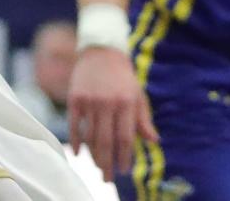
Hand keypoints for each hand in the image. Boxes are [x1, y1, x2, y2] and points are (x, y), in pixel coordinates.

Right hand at [68, 47, 157, 183]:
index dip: (124, 158)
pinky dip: (75, 141)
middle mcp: (108, 102)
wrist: (101, 50)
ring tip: (97, 166)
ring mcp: (90, 100)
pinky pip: (74, 125)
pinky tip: (77, 153)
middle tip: (107, 178)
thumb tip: (155, 142)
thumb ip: (144, 119)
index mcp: (126, 103)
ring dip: (93, 156)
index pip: (125, 138)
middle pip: (107, 142)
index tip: (123, 170)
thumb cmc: (123, 77)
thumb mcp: (138, 95)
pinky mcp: (75, 97)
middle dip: (107, 164)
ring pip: (90, 136)